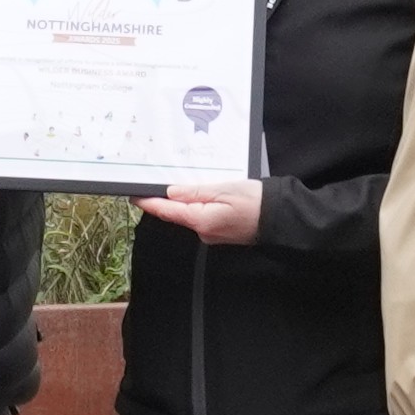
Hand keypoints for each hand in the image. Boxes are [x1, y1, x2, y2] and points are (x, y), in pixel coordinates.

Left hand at [143, 177, 261, 245]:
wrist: (280, 219)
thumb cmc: (256, 202)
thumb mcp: (225, 189)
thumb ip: (196, 191)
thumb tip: (171, 192)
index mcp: (201, 220)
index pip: (167, 211)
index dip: (149, 203)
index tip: (134, 195)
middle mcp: (203, 231)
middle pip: (177, 213)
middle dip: (167, 198)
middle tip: (158, 180)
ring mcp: (212, 234)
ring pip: (190, 214)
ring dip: (186, 200)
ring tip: (185, 182)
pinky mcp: (220, 231)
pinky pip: (202, 216)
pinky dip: (199, 205)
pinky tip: (204, 193)